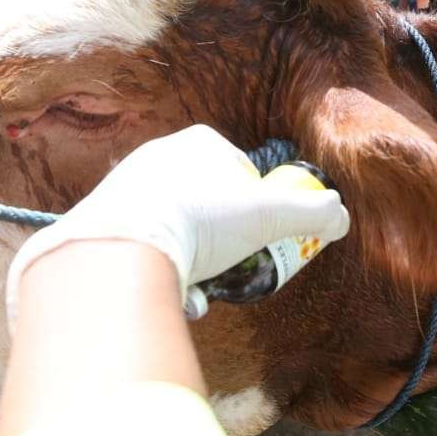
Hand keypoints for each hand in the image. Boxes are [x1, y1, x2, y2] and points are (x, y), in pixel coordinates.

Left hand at [6, 126, 350, 322]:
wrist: (120, 249)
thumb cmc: (200, 222)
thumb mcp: (270, 215)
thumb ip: (313, 213)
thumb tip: (340, 217)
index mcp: (195, 144)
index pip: (235, 166)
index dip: (253, 200)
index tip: (257, 231)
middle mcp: (153, 158)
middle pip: (203, 199)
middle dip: (219, 234)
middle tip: (229, 263)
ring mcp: (121, 188)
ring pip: (170, 226)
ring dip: (188, 257)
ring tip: (196, 285)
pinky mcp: (96, 222)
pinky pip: (138, 247)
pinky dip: (156, 271)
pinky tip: (164, 291)